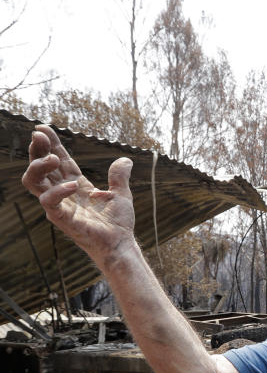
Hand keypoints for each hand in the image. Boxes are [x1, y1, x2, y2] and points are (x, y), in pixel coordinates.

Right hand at [21, 125, 135, 262]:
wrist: (121, 244)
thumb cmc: (117, 223)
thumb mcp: (121, 194)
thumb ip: (119, 177)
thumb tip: (126, 160)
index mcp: (74, 184)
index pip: (58, 160)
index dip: (50, 144)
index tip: (41, 128)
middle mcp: (63, 192)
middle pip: (40, 167)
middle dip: (36, 149)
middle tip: (38, 136)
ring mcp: (60, 205)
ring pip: (34, 182)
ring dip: (38, 166)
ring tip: (52, 158)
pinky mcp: (62, 218)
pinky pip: (49, 203)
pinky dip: (58, 191)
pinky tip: (73, 185)